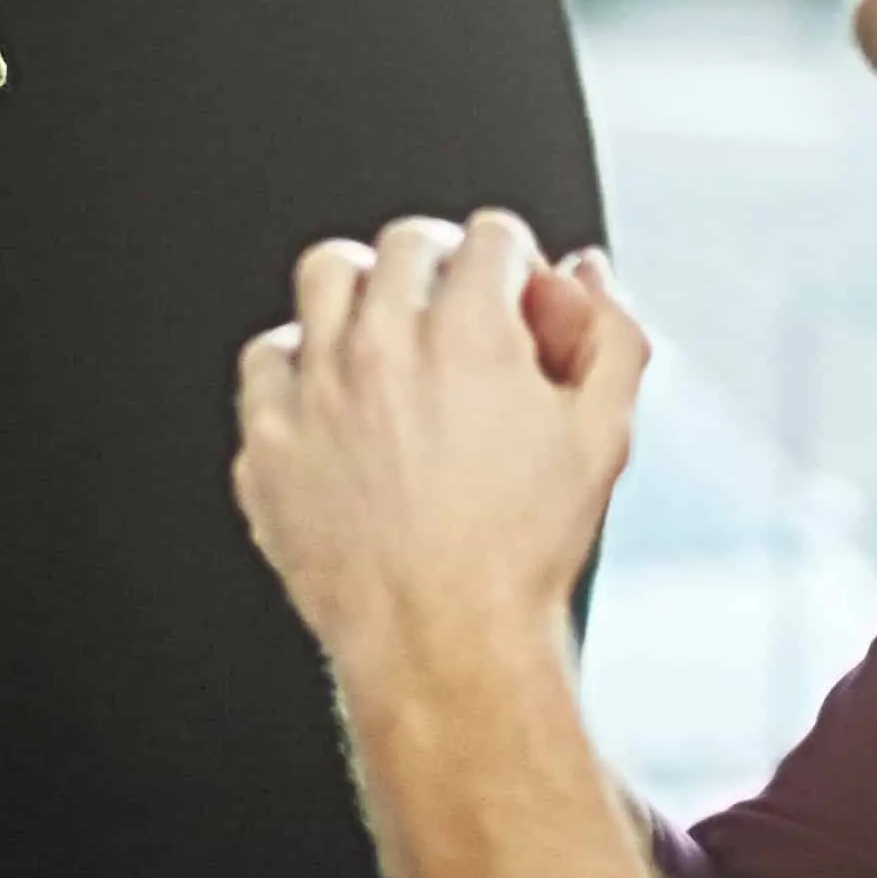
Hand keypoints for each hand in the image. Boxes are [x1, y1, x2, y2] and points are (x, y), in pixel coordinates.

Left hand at [232, 211, 649, 674]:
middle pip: (407, 243)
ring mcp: (315, 387)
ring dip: (365, 288)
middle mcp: (381, 344)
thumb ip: (609, 338)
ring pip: (325, 276)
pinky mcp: (268, 436)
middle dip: (445, 263)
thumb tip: (585, 276)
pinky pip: (267, 358)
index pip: (490, 235)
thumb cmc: (521, 552)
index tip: (516, 299)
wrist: (443, 643)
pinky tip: (333, 395)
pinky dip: (299, 362)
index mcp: (468, 333)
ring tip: (391, 332)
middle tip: (460, 311)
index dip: (516, 263)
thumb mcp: (602, 438)